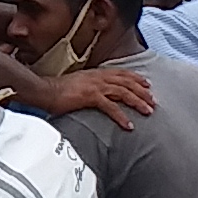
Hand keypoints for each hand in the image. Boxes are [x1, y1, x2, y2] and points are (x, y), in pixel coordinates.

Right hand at [21, 67, 156, 126]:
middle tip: (153, 102)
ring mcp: (95, 86)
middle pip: (126, 82)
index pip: (121, 73)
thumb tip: (97, 93)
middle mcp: (98, 77)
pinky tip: (129, 125)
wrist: (44, 90)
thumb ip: (90, 86)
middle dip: (142, 92)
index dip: (136, 78)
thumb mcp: (78, 83)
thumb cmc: (57, 90)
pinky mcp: (90, 97)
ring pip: (123, 92)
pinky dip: (121, 116)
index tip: (147, 84)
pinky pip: (111, 107)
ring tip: (148, 112)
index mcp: (95, 73)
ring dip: (137, 102)